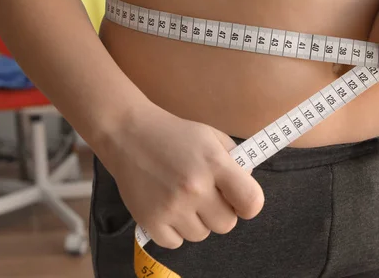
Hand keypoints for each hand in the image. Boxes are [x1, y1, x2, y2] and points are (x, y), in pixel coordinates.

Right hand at [100, 102, 263, 248]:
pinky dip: (174, 231)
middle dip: (221, 212)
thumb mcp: (211, 136)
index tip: (240, 200)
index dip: (249, 204)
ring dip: (197, 221)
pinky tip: (169, 209)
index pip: (251, 201)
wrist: (128, 134)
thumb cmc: (174, 134)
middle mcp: (194, 188)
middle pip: (227, 224)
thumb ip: (235, 159)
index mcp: (215, 164)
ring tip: (183, 199)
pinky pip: (175, 243)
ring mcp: (171, 207)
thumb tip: (247, 183)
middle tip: (207, 196)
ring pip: (201, 235)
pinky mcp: (149, 221)